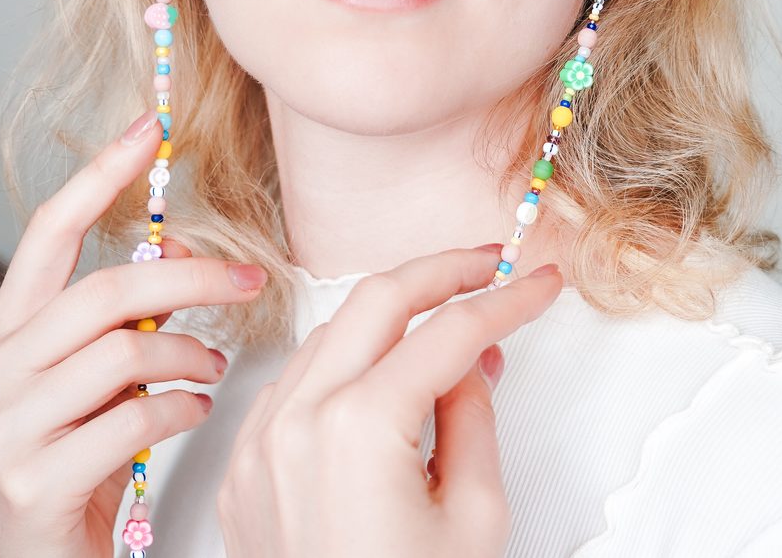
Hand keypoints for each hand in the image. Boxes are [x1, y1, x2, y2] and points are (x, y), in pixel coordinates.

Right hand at [0, 111, 270, 557]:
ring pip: (122, 353)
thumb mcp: (95, 381)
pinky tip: (197, 409)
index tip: (150, 128)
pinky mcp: (36, 481)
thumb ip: (122, 319)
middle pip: (104, 291)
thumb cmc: (81, 463)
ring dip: (191, 353)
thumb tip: (180, 247)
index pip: (47, 235)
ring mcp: (5, 428)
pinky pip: (134, 418)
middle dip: (190, 277)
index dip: (99, 177)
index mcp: (4, 334)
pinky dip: (185, 406)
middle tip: (250, 277)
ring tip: (215, 365)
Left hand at [216, 245, 563, 556]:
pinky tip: (383, 370)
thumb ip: (474, 417)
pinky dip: (342, 362)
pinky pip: (292, 385)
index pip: (447, 331)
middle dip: (439, 271)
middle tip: (490, 265)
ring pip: (327, 335)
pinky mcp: (244, 471)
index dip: (504, 299)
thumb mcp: (475, 516)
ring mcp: (258, 446)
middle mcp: (294, 424)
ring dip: (388, 314)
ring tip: (447, 317)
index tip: (537, 283)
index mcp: (357, 430)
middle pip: (374, 301)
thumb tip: (471, 357)